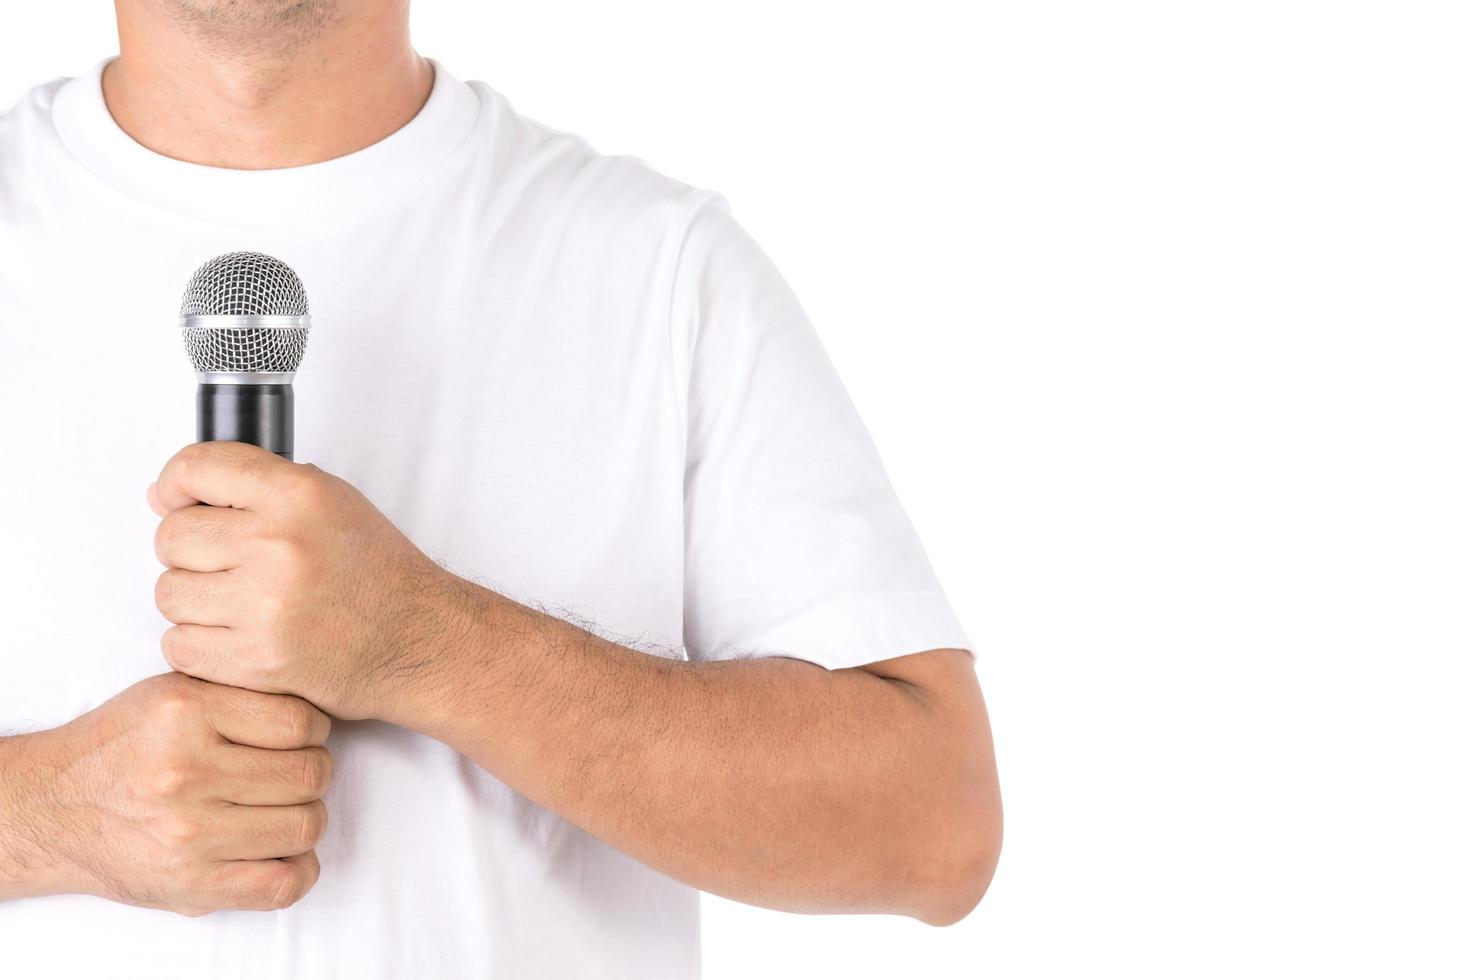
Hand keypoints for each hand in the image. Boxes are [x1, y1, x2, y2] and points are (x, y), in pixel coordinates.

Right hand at [20, 673, 331, 915]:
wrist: (53, 808)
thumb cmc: (124, 745)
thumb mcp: (175, 690)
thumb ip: (240, 689)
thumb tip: (316, 704)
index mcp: (187, 714)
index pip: (301, 722)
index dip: (314, 730)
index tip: (301, 738)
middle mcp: (186, 772)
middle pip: (310, 775)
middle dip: (312, 773)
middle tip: (290, 775)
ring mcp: (189, 833)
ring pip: (305, 826)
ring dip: (305, 818)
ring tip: (280, 810)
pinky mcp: (190, 884)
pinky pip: (282, 884)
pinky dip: (299, 870)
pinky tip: (280, 852)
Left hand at [149, 441, 453, 720]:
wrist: (415, 637)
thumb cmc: (374, 572)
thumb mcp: (331, 500)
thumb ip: (256, 486)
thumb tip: (165, 496)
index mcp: (300, 495)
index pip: (196, 468)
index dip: (174, 484)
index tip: (175, 499)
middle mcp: (279, 544)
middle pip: (172, 536)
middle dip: (190, 551)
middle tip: (227, 563)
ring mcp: (265, 605)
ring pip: (168, 592)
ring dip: (194, 601)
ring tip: (238, 604)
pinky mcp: (255, 660)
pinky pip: (178, 644)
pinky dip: (198, 644)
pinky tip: (237, 636)